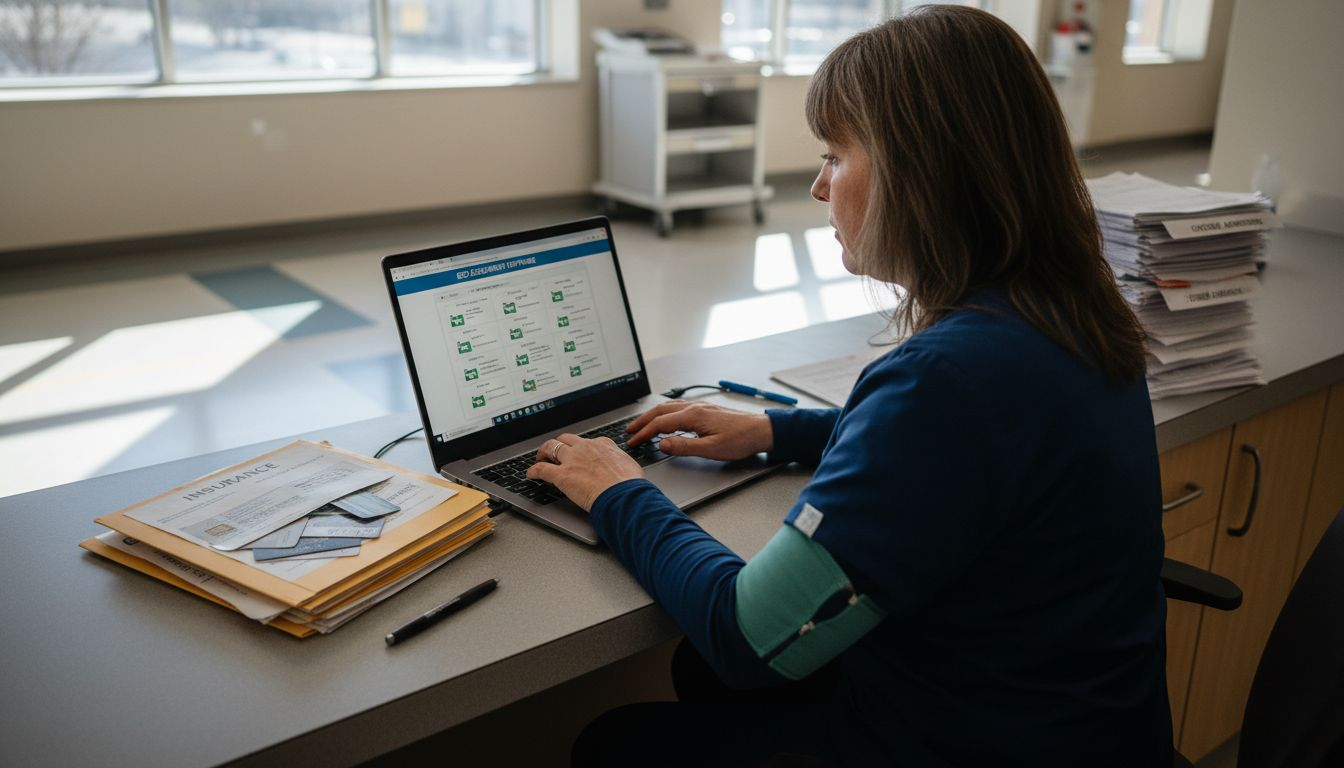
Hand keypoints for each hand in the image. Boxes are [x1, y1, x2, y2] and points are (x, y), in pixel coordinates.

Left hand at [527, 434, 643, 511]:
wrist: (623, 494)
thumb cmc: (630, 485)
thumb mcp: (629, 467)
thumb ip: (621, 464)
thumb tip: (624, 470)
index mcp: (602, 445)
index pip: (587, 442)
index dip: (579, 448)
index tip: (578, 454)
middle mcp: (585, 448)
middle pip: (565, 439)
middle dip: (558, 444)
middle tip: (554, 452)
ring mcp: (572, 460)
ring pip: (550, 447)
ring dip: (543, 452)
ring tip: (539, 459)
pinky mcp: (561, 475)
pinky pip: (541, 469)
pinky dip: (533, 471)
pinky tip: (530, 475)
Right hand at [625, 400, 772, 460]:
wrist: (762, 430)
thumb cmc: (741, 440)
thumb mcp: (711, 449)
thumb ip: (684, 446)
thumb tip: (662, 445)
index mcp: (693, 416)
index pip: (660, 424)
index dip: (643, 433)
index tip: (633, 442)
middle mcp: (695, 407)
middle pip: (660, 411)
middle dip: (642, 421)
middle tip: (629, 431)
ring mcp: (700, 407)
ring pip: (668, 407)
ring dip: (652, 416)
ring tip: (641, 425)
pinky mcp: (706, 409)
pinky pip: (678, 408)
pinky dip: (664, 413)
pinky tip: (665, 419)